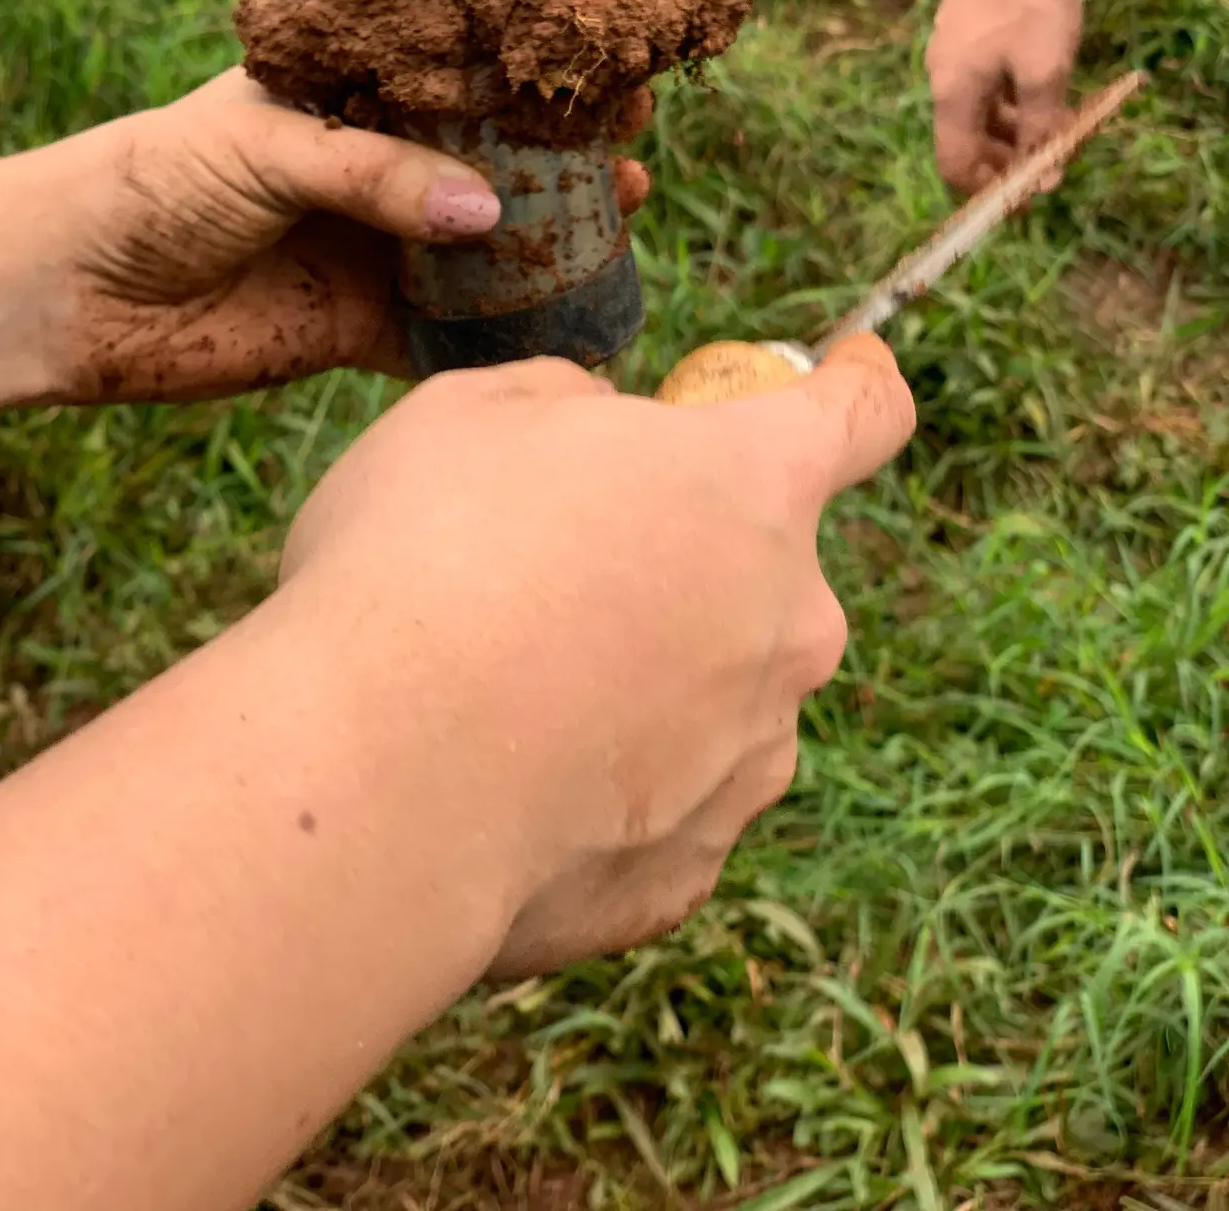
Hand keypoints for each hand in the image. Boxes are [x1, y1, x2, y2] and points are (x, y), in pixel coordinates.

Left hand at [51, 71, 651, 401]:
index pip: (452, 76)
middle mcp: (368, 172)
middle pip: (485, 161)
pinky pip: (447, 333)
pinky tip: (569, 321)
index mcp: (343, 99)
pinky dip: (501, 331)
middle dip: (559, 156)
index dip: (524, 74)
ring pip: (480, 246)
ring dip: (548, 240)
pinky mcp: (358, 332)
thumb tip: (491, 211)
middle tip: (634, 149)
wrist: (69, 293)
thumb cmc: (153, 181)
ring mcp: (369, 252)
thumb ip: (376, 173)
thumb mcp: (266, 145)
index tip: (599, 68)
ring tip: (625, 217)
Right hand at [278, 335, 914, 975]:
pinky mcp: (693, 867)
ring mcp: (752, 755)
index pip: (862, 413)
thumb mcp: (473, 412)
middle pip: (765, 567)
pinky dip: (597, 782)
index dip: (858, 380)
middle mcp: (789, 620)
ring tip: (496, 687)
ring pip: (714, 690)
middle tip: (547, 568)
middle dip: (682, 554)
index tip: (851, 367)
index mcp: (753, 484)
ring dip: (639, 675)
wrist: (372, 780)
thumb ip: (570, 402)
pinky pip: (660, 799)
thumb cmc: (416, 563)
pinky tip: (495, 777)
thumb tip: (601, 429)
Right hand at [926, 0, 1082, 192]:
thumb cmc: (1028, 0)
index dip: (986, 191)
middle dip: (1006, 160)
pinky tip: (1044, 87)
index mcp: (953, 96)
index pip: (954, 166)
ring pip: (980, 111)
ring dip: (1014, 129)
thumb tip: (1042, 180)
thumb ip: (1041, 129)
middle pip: (966, 141)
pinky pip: (985, 83)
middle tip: (1052, 161)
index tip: (1027, 195)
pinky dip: (1011, 97)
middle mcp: (943, 80)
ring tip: (1058, 126)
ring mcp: (953, 54)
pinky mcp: (967, 32)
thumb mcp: (1045, 71)